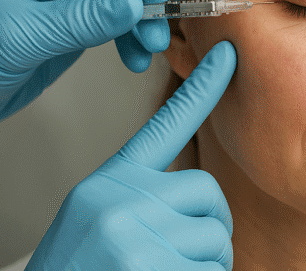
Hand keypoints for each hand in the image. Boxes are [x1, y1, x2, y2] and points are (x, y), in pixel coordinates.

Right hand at [26, 41, 235, 270]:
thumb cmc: (77, 269)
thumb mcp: (99, 219)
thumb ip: (142, 197)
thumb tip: (198, 199)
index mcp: (110, 182)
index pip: (165, 124)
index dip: (202, 88)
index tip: (228, 55)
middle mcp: (119, 197)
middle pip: (208, 190)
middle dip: (213, 225)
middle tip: (192, 252)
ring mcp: (131, 230)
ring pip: (215, 238)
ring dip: (207, 264)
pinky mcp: (144, 264)